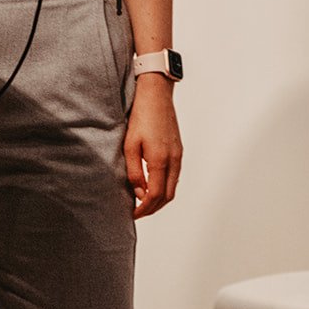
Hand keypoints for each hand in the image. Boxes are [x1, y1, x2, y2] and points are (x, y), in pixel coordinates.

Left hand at [124, 74, 181, 218]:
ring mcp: (178, 155)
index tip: (133, 214)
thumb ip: (134, 172)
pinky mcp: (178, 149)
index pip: (155, 196)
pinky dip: (166, 187)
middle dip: (153, 208)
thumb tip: (139, 194)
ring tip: (144, 201)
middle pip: (168, 196)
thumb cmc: (141, 115)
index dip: (144, 209)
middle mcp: (173, 160)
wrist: (156, 94)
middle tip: (138, 212)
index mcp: (160, 160)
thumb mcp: (130, 144)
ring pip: (173, 187)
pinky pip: (175, 176)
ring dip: (160, 199)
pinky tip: (153, 184)